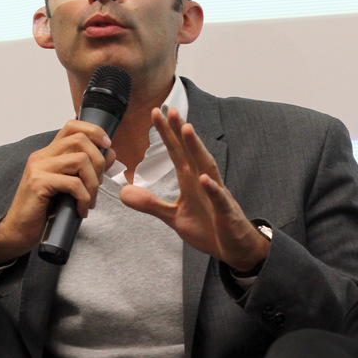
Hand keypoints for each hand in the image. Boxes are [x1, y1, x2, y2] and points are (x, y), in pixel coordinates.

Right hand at [0, 120, 113, 266]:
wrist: (17, 232)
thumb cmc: (43, 211)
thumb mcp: (68, 186)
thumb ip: (87, 168)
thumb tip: (109, 153)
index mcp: (48, 153)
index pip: (72, 126)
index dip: (94, 131)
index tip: (107, 146)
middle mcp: (42, 156)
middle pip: (80, 140)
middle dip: (99, 162)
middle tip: (98, 185)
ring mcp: (38, 169)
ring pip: (80, 160)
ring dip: (93, 183)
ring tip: (90, 200)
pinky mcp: (38, 184)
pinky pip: (73, 183)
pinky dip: (84, 197)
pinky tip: (81, 210)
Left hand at [119, 107, 269, 271]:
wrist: (234, 248)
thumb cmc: (208, 228)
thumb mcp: (174, 217)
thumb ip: (150, 204)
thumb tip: (123, 192)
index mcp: (190, 180)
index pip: (176, 152)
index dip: (166, 133)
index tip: (155, 113)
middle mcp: (204, 181)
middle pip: (191, 151)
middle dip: (180, 131)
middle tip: (170, 109)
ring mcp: (216, 195)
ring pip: (206, 166)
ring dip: (197, 148)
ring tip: (187, 129)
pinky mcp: (225, 212)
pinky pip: (218, 198)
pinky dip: (212, 188)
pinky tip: (204, 178)